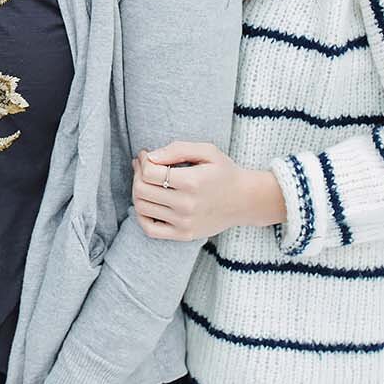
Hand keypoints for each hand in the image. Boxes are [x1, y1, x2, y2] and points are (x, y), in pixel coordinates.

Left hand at [131, 141, 284, 240]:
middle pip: (142, 190)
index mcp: (192, 182)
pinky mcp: (183, 235)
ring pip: (142, 207)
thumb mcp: (207, 151)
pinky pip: (150, 229)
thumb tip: (150, 157)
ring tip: (146, 181)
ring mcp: (184, 223)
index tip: (146, 155)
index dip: (143, 161)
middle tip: (143, 166)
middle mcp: (186, 205)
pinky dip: (141, 215)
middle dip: (137, 173)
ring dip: (137, 191)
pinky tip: (147, 203)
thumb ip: (178, 149)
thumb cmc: (225, 172)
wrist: (246, 200)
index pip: (149, 173)